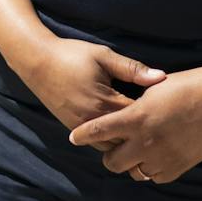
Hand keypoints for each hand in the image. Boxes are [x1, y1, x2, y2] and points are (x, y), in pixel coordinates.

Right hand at [16, 37, 165, 133]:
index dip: (153, 113)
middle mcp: (94, 121)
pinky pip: (98, 144)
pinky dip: (110, 138)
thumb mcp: (103, 56)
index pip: (137, 118)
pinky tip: (119, 127)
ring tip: (138, 127)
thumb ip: (132, 69)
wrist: (37, 61)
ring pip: (112, 146)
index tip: (165, 106)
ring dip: (125, 138)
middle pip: (127, 137)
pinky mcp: (74, 129)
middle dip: (141, 130)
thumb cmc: (72, 54)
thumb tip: (161, 77)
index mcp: (104, 102)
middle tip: (157, 121)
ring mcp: (82, 128)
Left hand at [67, 64, 201, 183]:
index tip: (73, 137)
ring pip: (135, 172)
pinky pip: (155, 176)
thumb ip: (136, 102)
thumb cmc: (189, 85)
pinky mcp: (179, 167)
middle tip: (112, 145)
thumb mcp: (156, 87)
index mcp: (138, 117)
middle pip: (114, 161)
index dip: (84, 135)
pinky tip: (155, 154)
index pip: (101, 130)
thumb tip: (122, 110)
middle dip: (109, 154)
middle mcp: (147, 141)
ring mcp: (164, 157)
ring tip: (136, 148)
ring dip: (132, 162)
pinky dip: (151, 167)